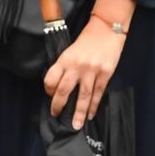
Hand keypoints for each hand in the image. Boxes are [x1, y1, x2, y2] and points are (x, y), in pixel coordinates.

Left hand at [44, 0, 132, 128]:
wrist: (106, 30)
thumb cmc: (86, 41)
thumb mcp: (70, 51)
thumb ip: (64, 67)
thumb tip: (59, 88)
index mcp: (65, 59)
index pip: (51, 78)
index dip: (48, 89)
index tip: (50, 95)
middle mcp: (76, 66)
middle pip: (64, 90)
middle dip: (59, 105)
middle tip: (57, 116)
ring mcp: (91, 70)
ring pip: (83, 96)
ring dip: (79, 112)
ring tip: (76, 125)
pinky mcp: (105, 73)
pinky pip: (97, 93)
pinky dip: (93, 106)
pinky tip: (90, 114)